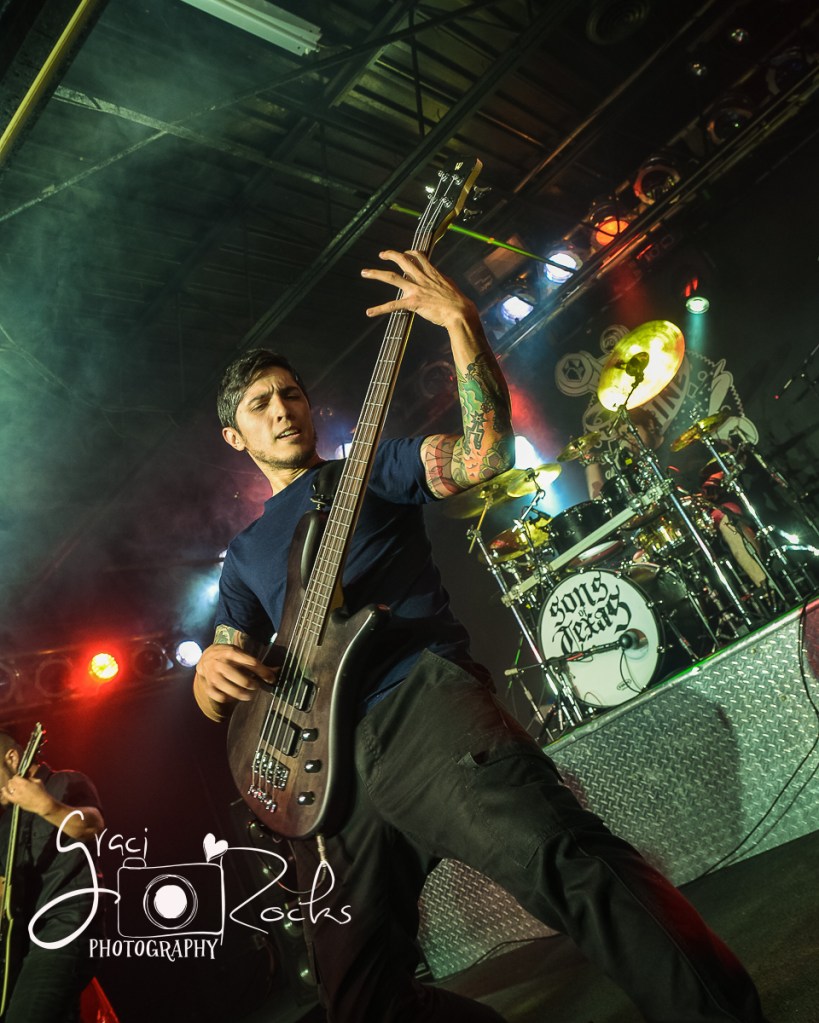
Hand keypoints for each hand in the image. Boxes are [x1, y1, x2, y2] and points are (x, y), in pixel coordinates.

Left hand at [0, 774, 54, 816]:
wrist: (42, 804)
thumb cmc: (42, 792)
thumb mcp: (38, 781)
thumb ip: (30, 778)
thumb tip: (26, 777)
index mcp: (24, 783)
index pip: (15, 777)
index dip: (17, 776)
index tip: (19, 776)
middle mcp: (18, 788)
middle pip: (11, 782)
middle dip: (13, 780)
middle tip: (16, 781)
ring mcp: (16, 795)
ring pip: (9, 787)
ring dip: (10, 785)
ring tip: (12, 785)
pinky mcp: (15, 801)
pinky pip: (7, 796)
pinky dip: (4, 792)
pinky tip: (4, 789)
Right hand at [194, 643, 277, 712]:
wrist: (205, 657)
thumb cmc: (228, 655)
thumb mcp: (240, 653)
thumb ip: (256, 663)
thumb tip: (277, 670)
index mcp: (231, 653)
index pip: (252, 663)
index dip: (264, 672)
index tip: (271, 679)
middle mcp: (221, 664)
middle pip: (243, 680)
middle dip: (254, 685)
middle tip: (257, 686)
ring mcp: (213, 676)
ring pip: (233, 691)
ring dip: (244, 695)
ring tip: (250, 694)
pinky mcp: (208, 686)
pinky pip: (221, 698)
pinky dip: (230, 699)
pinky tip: (235, 697)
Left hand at [361, 250, 475, 330]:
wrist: (459, 311)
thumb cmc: (456, 300)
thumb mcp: (448, 283)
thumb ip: (439, 279)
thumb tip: (437, 279)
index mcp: (431, 272)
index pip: (418, 256)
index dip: (409, 253)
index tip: (405, 253)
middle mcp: (421, 277)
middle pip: (402, 261)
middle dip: (390, 255)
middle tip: (381, 254)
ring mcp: (415, 289)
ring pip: (392, 278)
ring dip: (376, 274)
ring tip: (365, 272)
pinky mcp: (412, 303)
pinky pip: (393, 305)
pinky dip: (379, 309)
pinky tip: (369, 312)